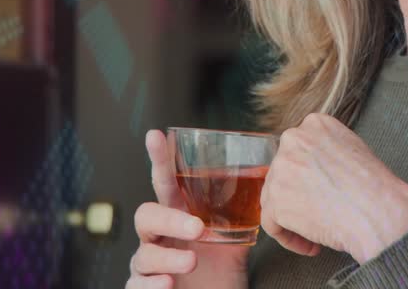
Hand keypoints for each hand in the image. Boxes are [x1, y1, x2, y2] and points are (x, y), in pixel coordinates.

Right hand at [127, 130, 248, 288]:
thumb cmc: (221, 265)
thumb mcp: (235, 235)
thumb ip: (243, 210)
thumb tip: (271, 178)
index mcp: (177, 214)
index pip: (164, 183)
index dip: (158, 159)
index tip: (156, 135)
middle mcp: (158, 236)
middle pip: (146, 216)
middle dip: (169, 220)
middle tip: (198, 228)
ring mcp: (149, 262)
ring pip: (144, 253)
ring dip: (169, 257)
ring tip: (193, 261)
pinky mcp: (145, 287)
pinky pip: (136, 284)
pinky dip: (150, 284)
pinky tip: (167, 283)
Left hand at [260, 113, 407, 264]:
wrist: (379, 210)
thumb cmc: (375, 188)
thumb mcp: (353, 149)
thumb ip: (326, 153)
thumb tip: (311, 172)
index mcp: (315, 123)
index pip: (298, 151)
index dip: (308, 177)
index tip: (321, 192)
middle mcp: (294, 139)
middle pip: (283, 173)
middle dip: (299, 197)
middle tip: (319, 214)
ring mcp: (281, 168)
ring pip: (275, 197)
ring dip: (294, 219)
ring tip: (318, 234)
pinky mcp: (276, 199)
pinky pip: (272, 223)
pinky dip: (289, 238)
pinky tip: (312, 244)